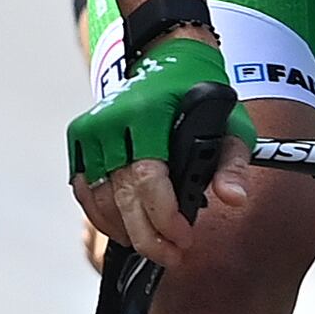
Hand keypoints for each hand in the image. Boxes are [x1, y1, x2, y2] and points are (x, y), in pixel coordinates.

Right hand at [67, 32, 240, 267]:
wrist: (168, 58)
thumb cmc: (201, 95)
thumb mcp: (231, 124)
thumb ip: (233, 164)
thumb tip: (234, 198)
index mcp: (148, 114)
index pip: (148, 179)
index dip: (164, 218)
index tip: (183, 239)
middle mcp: (112, 121)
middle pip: (122, 195)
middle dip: (147, 235)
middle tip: (170, 255)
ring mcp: (92, 130)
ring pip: (98, 198)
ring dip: (124, 230)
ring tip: (152, 245)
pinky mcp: (80, 138)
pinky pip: (83, 188)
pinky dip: (100, 214)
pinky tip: (124, 227)